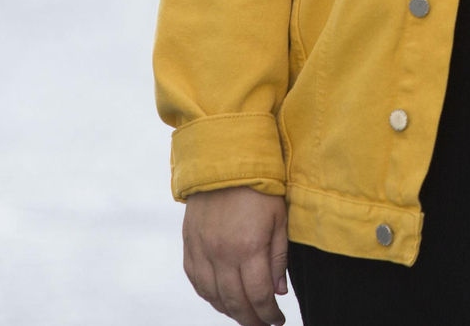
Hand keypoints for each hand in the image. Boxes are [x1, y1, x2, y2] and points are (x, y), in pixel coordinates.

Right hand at [182, 186, 288, 325]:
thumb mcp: (280, 218)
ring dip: (230, 311)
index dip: (269, 314)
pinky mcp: (189, 245)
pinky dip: (209, 296)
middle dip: (251, 320)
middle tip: (263, 325)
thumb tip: (278, 292)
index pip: (259, 295)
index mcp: (248, 248)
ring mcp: (202, 251)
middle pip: (235, 302)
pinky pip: (196, 282)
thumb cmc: (259, 188)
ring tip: (245, 315)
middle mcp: (222, 254)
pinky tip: (221, 299)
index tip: (278, 320)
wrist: (224, 161)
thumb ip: (278, 258)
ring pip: (213, 296)